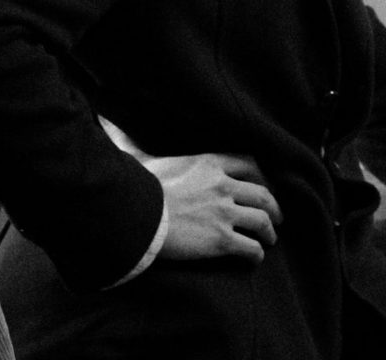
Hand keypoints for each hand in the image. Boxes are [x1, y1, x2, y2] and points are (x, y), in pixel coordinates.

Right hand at [145, 152, 283, 262]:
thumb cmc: (137, 187)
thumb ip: (134, 143)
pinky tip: (254, 258)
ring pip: (262, 221)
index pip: (248, 163)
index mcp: (209, 163)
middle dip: (274, 207)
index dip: (260, 176)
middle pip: (263, 195)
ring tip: (270, 239)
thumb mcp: (142, 158)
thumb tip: (109, 127)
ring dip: (270, 232)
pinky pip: (251, 248)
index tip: (262, 185)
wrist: (136, 215)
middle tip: (276, 217)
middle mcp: (222, 185)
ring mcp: (224, 213)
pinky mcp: (222, 240)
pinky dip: (257, 254)